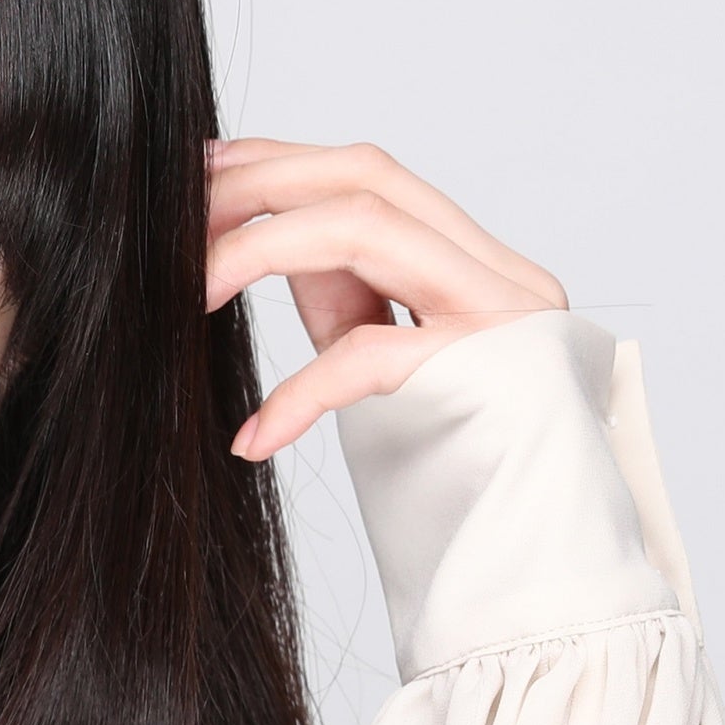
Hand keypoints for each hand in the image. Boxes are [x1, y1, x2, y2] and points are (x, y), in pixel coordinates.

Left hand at [204, 139, 567, 460]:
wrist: (543, 561)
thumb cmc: (461, 465)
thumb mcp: (389, 360)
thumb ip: (346, 293)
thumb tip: (267, 240)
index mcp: (479, 266)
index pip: (371, 176)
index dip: (279, 163)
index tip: (201, 172)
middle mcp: (504, 276)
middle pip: (367, 176)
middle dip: (262, 183)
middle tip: (180, 215)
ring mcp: (504, 319)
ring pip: (365, 227)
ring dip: (261, 246)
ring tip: (193, 290)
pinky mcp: (492, 377)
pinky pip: (371, 354)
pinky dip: (300, 393)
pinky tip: (256, 435)